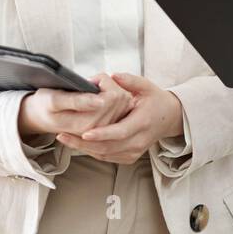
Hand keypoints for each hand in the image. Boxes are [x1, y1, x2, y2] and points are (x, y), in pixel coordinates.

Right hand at [17, 73, 133, 139]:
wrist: (44, 116)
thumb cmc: (46, 105)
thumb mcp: (54, 100)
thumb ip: (77, 101)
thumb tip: (100, 101)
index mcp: (88, 123)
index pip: (112, 96)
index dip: (103, 82)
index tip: (89, 80)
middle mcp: (100, 129)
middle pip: (120, 97)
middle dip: (107, 84)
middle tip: (90, 84)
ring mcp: (106, 128)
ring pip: (124, 99)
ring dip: (112, 89)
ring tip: (93, 90)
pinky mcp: (110, 123)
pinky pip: (124, 103)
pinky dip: (115, 94)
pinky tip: (101, 95)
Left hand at [54, 72, 183, 164]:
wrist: (169, 118)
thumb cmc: (155, 100)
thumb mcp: (146, 86)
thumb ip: (130, 80)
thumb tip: (113, 76)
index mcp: (143, 121)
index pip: (120, 131)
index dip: (102, 134)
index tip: (85, 133)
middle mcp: (140, 140)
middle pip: (109, 147)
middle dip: (84, 143)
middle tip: (63, 136)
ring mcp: (136, 151)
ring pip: (106, 155)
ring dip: (85, 148)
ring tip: (65, 139)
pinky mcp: (131, 157)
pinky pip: (108, 157)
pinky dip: (92, 151)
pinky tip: (78, 143)